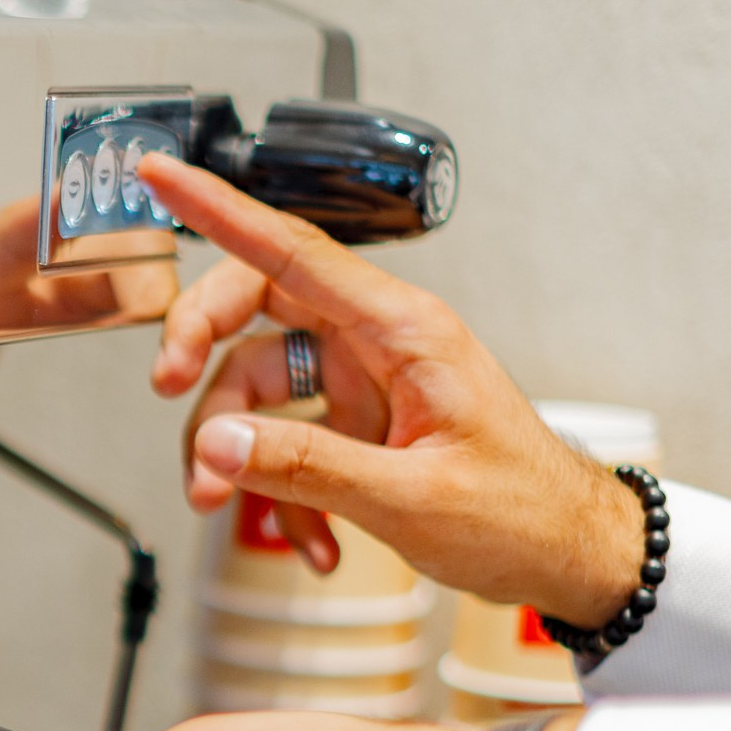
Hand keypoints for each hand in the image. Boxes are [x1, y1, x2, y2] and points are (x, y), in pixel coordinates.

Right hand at [139, 153, 641, 628]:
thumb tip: (218, 444)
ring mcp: (364, 383)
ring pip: (256, 385)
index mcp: (403, 330)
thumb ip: (307, 467)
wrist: (567, 555)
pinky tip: (314, 543)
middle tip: (168, 390)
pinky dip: (282, 496)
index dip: (219, 209)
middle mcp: (377, 343)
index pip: (293, 251)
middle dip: (201, 351)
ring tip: (224, 504)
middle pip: (254, 308)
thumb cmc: (522, 512)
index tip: (163, 175)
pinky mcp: (357, 425)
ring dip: (230, 451)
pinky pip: (284, 442)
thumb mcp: (410, 497)